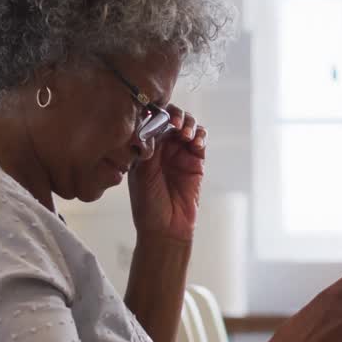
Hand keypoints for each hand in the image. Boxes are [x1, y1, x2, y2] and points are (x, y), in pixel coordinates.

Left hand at [128, 104, 205, 240]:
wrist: (166, 228)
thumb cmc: (148, 205)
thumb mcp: (140, 174)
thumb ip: (147, 149)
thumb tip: (151, 124)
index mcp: (145, 148)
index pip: (151, 121)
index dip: (156, 113)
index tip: (158, 114)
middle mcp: (162, 147)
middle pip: (171, 118)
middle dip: (175, 115)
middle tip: (175, 123)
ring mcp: (180, 153)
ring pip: (188, 126)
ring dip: (189, 124)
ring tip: (186, 134)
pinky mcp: (196, 161)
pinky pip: (200, 141)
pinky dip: (200, 136)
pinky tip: (196, 142)